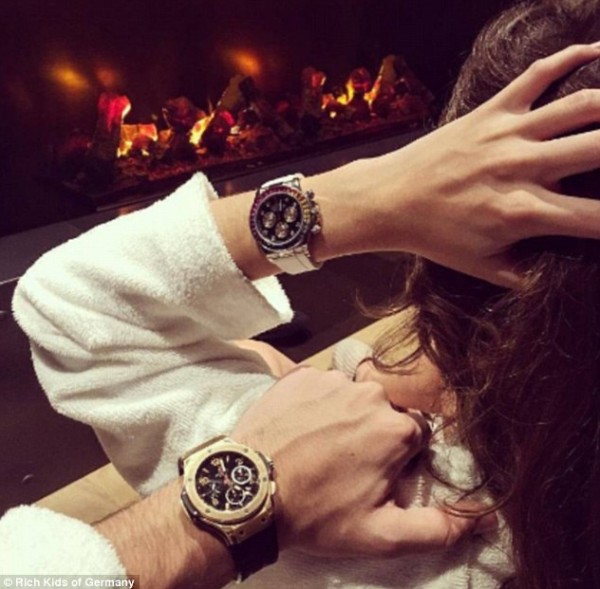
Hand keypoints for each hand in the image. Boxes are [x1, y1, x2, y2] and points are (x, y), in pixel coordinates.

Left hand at [232, 366, 491, 556]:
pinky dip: (316, 402)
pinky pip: (321, 385)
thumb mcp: (380, 534)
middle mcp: (370, 394)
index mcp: (396, 429)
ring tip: (318, 445)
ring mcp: (332, 380)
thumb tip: (482, 518)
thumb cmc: (316, 513)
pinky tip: (300, 426)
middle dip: (373, 434)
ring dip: (344, 416)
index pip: (414, 435)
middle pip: (385, 412)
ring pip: (353, 397)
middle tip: (343, 463)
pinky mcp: (301, 375)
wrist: (249, 490)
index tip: (374, 475)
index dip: (397, 458)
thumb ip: (437, 528)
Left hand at [338, 43, 599, 286]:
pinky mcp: (490, 113)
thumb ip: (526, 275)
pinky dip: (569, 58)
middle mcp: (522, 168)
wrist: (388, 200)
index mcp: (524, 213)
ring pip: (582, 107)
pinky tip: (596, 52)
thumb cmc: (434, 236)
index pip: (598, 219)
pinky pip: (536, 76)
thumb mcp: (481, 266)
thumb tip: (559, 280)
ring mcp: (507, 134)